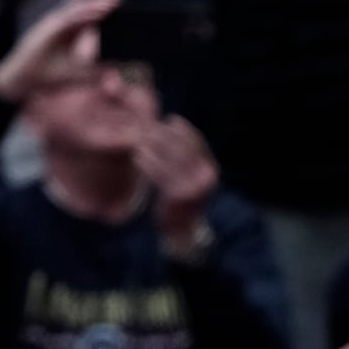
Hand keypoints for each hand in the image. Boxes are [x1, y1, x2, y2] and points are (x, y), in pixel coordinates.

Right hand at [0, 0, 120, 103]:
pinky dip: (83, 14)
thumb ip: (99, 67)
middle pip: (82, 6)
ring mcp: (53, 23)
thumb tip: (119, 66)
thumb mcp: (81, 71)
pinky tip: (96, 13)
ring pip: (76, 9)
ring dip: (94, 3)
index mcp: (68, 30)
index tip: (119, 4)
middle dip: (100, 0)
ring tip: (111, 2)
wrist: (27, 80)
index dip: (102, 7)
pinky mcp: (48, 28)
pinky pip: (68, 18)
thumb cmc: (52, 75)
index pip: (87, 13)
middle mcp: (61, 23)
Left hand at [135, 116, 219, 243]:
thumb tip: (170, 123)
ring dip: (153, 148)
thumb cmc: (182, 195)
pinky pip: (161, 175)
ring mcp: (195, 187)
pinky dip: (148, 165)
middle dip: (164, 136)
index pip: (198, 141)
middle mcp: (206, 177)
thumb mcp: (190, 173)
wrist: (183, 228)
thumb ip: (186, 153)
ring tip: (139, 143)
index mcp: (211, 169)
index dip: (183, 129)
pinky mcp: (180, 196)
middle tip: (147, 129)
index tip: (169, 120)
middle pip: (182, 148)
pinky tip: (137, 159)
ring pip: (170, 160)